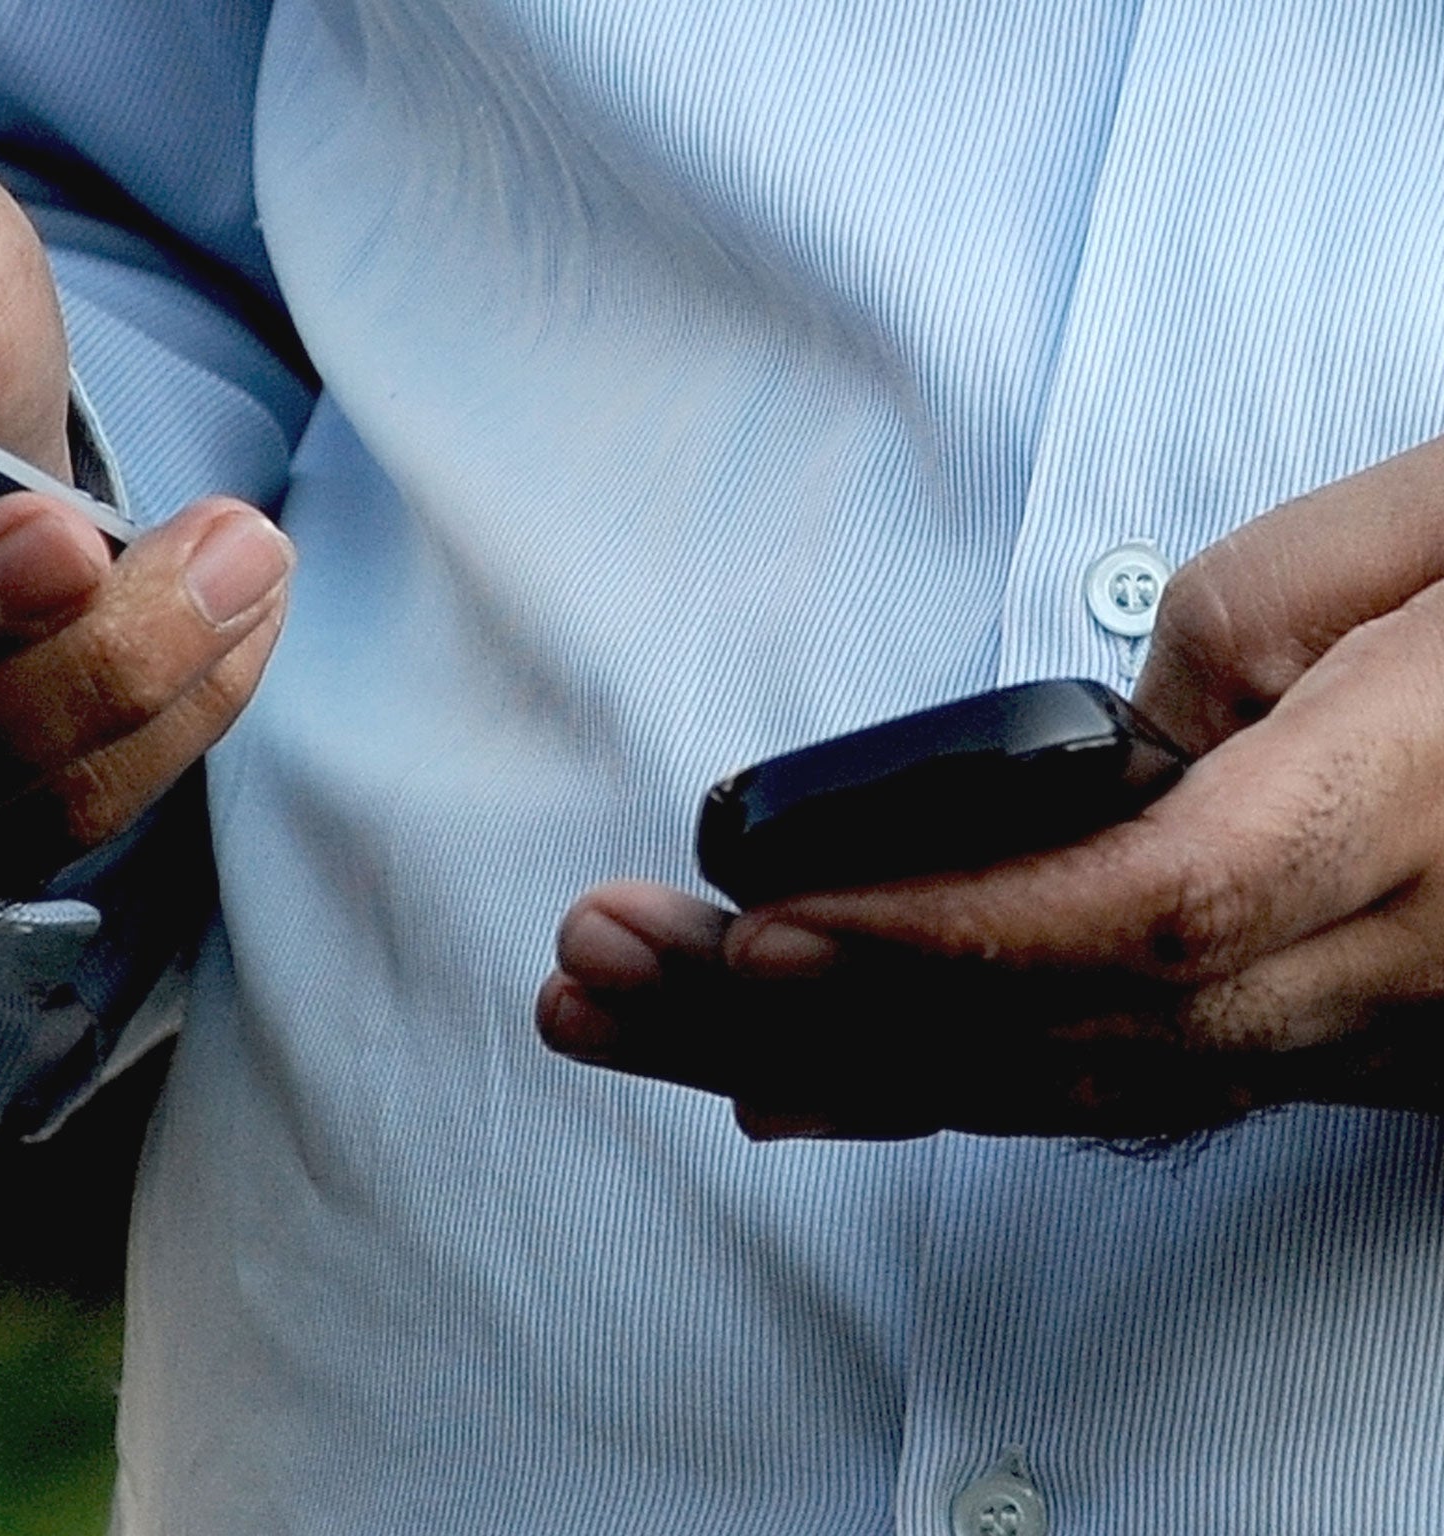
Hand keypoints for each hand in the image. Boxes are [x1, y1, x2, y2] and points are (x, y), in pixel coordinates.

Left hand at [539, 435, 1443, 1140]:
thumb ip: (1266, 609)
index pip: (1142, 914)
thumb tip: (1112, 731)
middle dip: (796, 1013)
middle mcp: (1365, 962)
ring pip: (1038, 1079)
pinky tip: (769, 1085)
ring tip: (619, 1013)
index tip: (762, 928)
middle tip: (598, 966)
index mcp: (1403, 813)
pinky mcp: (1298, 1045)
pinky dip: (913, 1086)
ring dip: (807, 1055)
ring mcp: (1331, 1030)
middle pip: (1042, 1028)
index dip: (942, 938)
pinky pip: (1089, 1091)